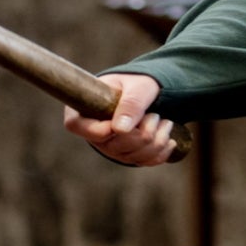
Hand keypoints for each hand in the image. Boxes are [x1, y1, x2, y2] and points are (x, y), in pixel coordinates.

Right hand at [62, 73, 180, 166]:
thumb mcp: (137, 86)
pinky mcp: (127, 155)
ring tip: (164, 121)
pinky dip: (161, 152)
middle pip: (112, 146)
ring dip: (155, 141)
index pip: (76, 126)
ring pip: (131, 157)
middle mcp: (93, 132)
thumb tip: (119, 130)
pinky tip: (169, 138)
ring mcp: (110, 147)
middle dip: (141, 133)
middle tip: (155, 115)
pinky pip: (143, 162)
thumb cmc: (137, 83)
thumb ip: (130, 103)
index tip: (118, 124)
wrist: (148, 91)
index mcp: (84, 109)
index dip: (98, 130)